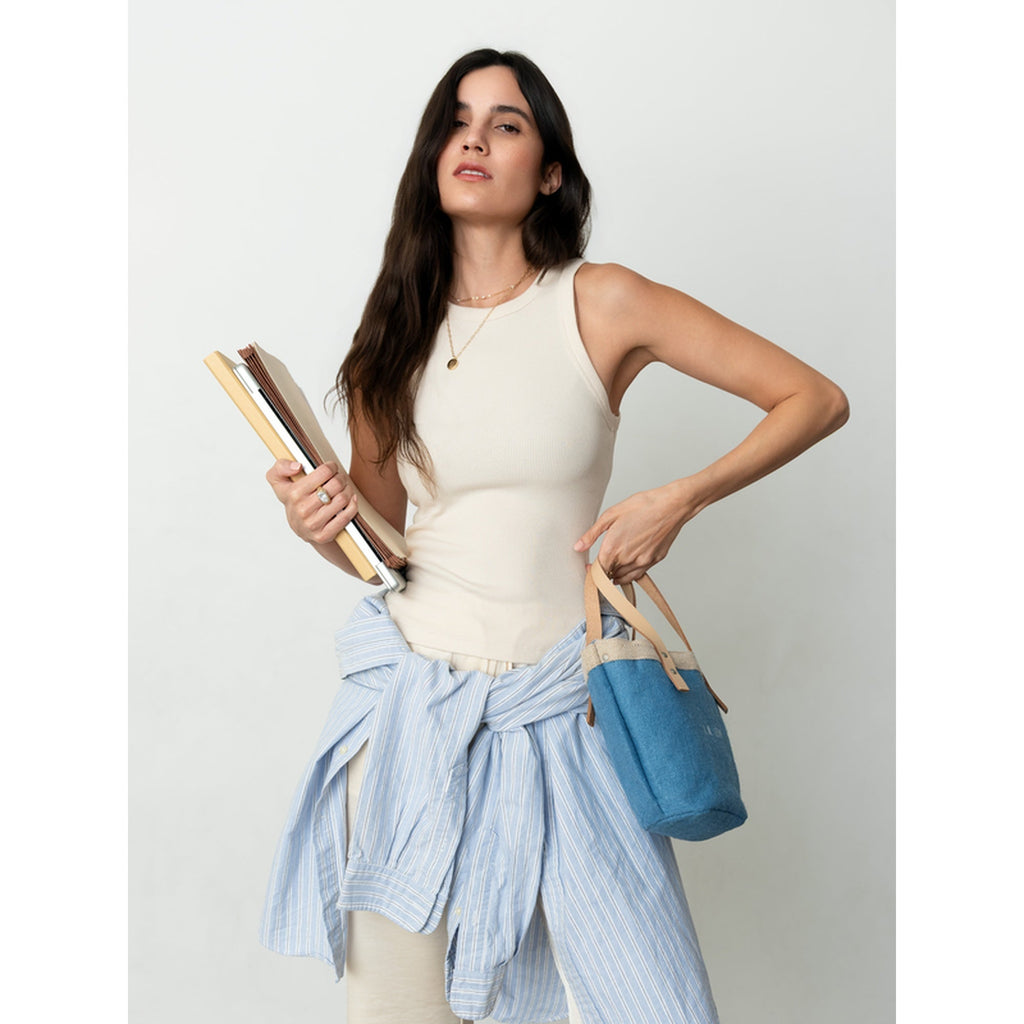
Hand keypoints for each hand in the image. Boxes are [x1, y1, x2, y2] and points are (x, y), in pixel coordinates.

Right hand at [265, 460, 358, 545]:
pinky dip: (352, 506)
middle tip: (340, 479)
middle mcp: (302, 510)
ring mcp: (313, 524)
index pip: (324, 472)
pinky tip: (350, 501)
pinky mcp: (323, 535)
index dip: (331, 467)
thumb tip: (297, 466)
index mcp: (293, 494)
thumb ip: (281, 467)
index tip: (331, 468)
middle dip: (341, 478)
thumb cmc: (293, 500)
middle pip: (336, 484)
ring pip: (343, 499)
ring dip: (348, 490)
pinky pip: (346, 516)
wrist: (300, 528)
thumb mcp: (279, 481)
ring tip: (344, 489)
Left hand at [574, 482, 696, 584]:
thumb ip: (592, 534)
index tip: (590, 567)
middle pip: (610, 575)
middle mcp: (627, 558)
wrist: (672, 505)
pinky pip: (638, 574)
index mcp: (614, 547)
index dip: (592, 571)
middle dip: (604, 571)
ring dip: (616, 574)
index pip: (597, 571)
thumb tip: (578, 546)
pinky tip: (628, 563)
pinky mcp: (654, 560)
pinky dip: (630, 573)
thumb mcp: (611, 514)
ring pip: (624, 578)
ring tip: (614, 562)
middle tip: (602, 561)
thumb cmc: (643, 505)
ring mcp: (643, 561)